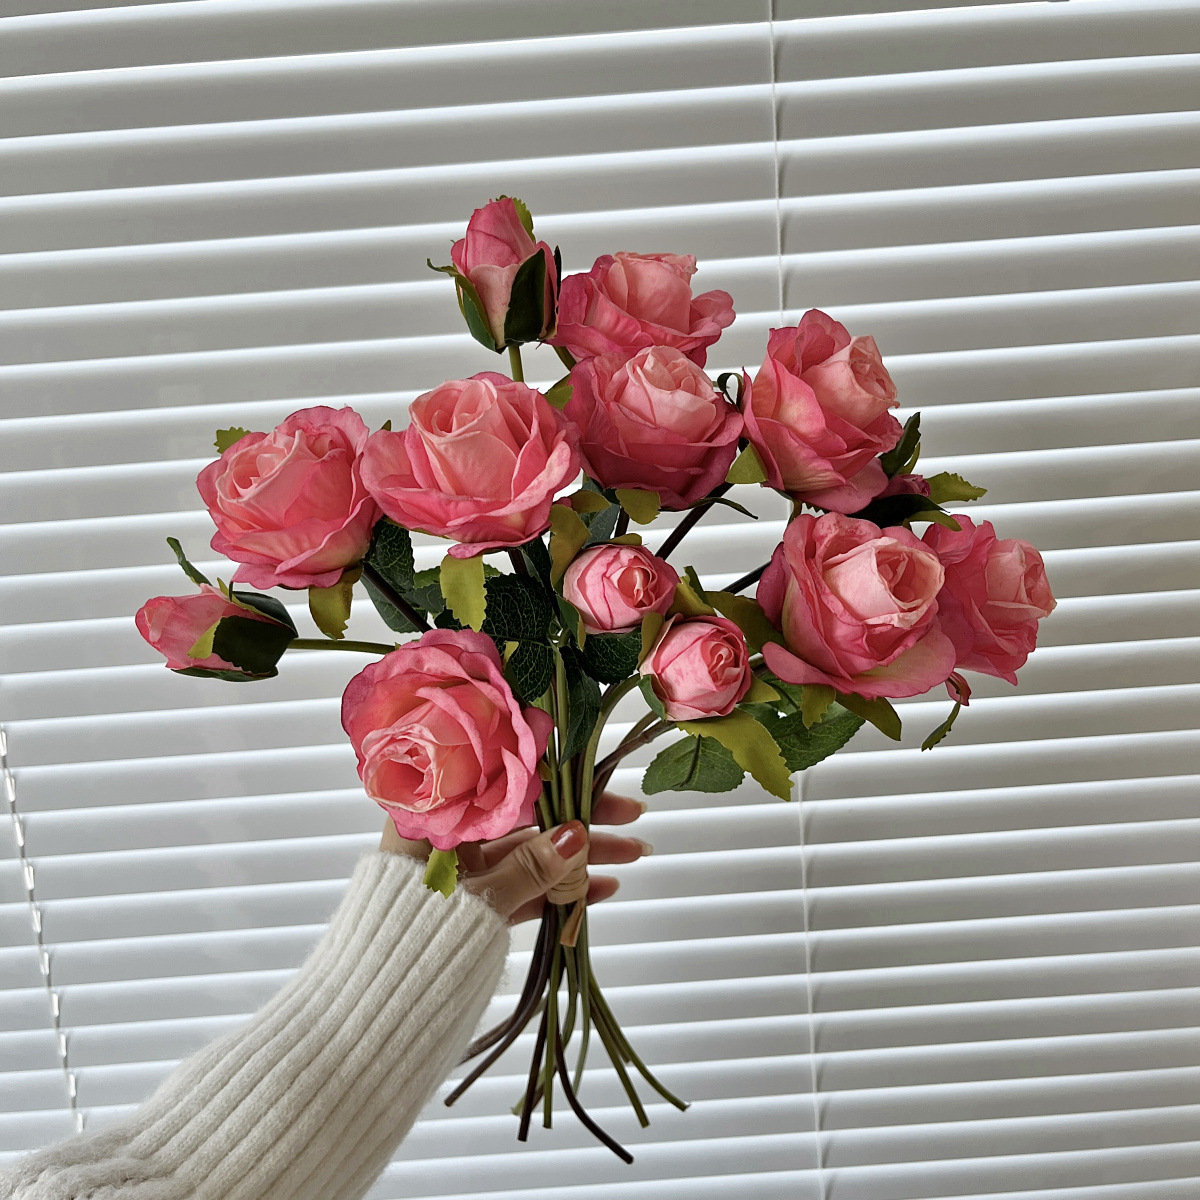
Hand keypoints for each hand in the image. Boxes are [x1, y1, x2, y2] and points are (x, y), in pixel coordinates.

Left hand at [379, 792, 649, 923]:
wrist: (365, 1024)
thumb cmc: (407, 948)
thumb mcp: (479, 902)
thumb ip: (529, 869)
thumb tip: (578, 835)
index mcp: (433, 819)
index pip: (502, 783)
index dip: (557, 780)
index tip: (601, 782)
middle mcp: (445, 839)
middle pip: (521, 815)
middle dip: (579, 817)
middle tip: (632, 818)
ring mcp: (460, 875)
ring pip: (527, 853)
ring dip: (578, 854)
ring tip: (631, 855)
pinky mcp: (471, 910)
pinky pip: (520, 889)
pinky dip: (556, 889)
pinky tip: (599, 888)